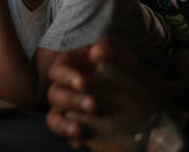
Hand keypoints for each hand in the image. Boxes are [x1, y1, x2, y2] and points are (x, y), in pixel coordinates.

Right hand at [47, 38, 167, 150]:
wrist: (134, 84)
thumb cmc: (119, 63)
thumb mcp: (118, 50)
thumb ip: (109, 46)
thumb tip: (96, 53)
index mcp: (68, 67)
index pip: (58, 71)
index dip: (67, 77)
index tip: (84, 83)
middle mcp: (63, 88)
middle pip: (55, 95)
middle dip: (72, 101)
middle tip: (93, 105)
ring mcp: (67, 109)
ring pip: (54, 118)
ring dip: (64, 125)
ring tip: (79, 130)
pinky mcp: (75, 126)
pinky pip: (66, 136)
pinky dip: (72, 140)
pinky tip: (83, 143)